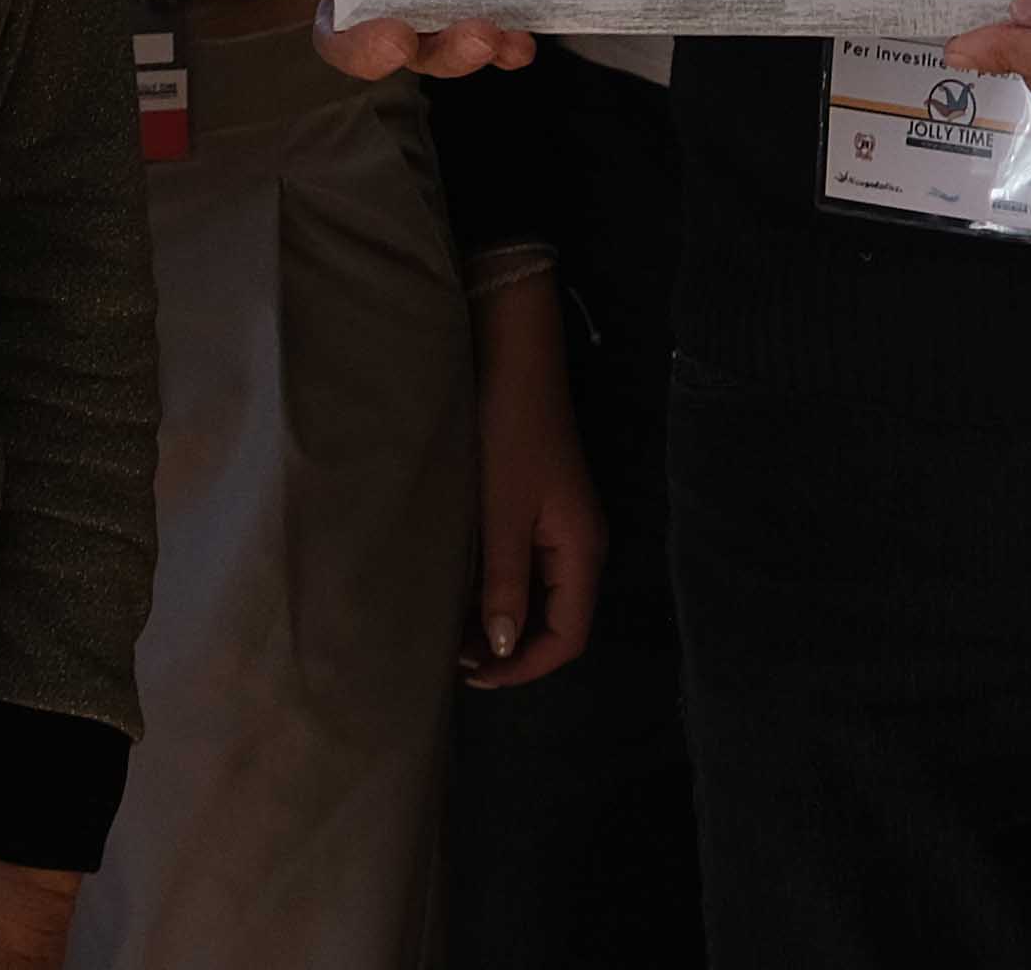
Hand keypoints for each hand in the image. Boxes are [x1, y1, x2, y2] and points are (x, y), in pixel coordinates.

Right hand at [256, 0, 541, 80]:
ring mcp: (418, 3)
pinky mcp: (473, 11)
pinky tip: (517, 43)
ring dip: (447, 53)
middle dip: (363, 47)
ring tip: (483, 36)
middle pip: (338, 33)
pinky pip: (482, 44)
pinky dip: (502, 48)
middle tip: (395, 39)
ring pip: (417, 50)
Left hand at [461, 267, 606, 688]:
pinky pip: (524, 566)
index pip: (568, 637)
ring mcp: (558, 526)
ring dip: (498, 619)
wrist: (512, 355)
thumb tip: (500, 647)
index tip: (472, 675)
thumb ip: (503, 583)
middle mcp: (578, 544)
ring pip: (536, 595)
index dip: (524, 667)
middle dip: (507, 648)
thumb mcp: (502, 512)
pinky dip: (495, 588)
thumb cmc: (509, 430)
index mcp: (581, 550)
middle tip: (450, 656)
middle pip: (555, 621)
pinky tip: (459, 590)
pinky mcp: (537, 507)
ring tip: (449, 630)